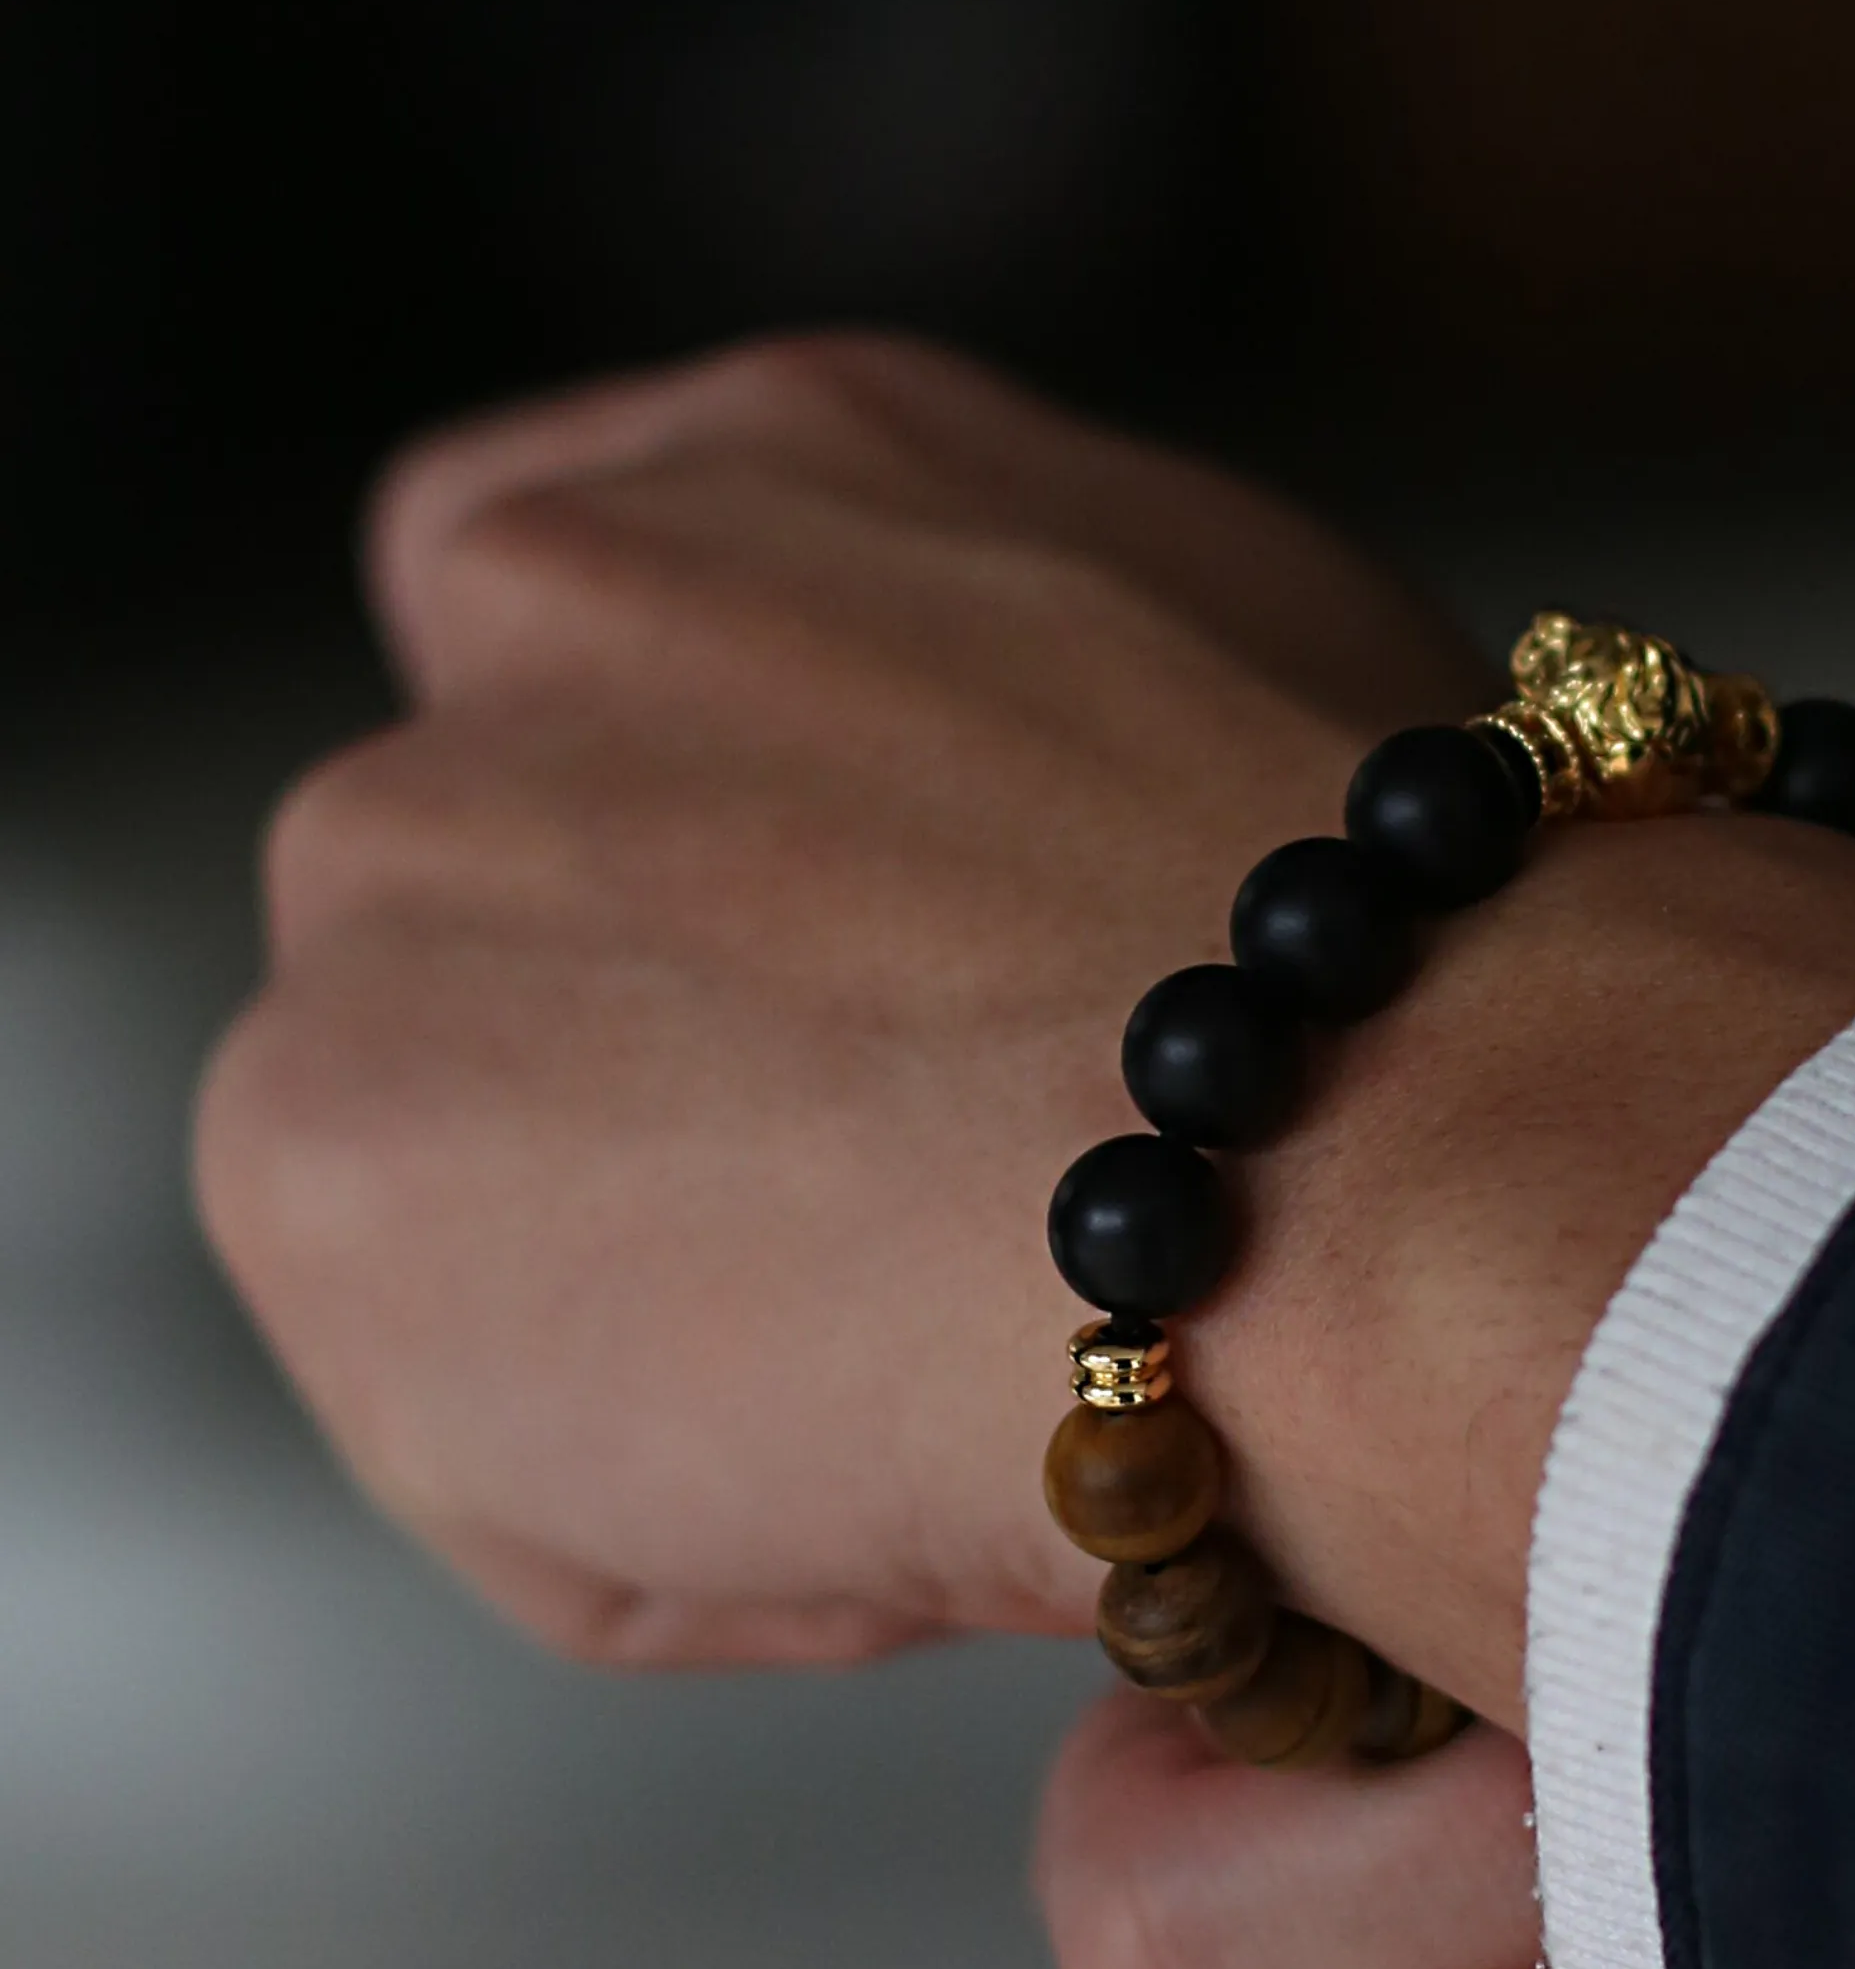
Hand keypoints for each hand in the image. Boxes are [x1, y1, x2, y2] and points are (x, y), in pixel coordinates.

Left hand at [198, 333, 1854, 1707]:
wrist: (1384, 1155)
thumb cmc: (1428, 965)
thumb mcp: (1247, 689)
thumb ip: (1015, 710)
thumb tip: (1000, 894)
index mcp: (790, 458)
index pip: (547, 578)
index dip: (638, 798)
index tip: (750, 966)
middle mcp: (558, 592)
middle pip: (492, 887)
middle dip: (653, 1081)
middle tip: (893, 1237)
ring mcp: (407, 848)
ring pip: (465, 1162)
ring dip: (655, 1306)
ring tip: (935, 1383)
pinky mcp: (313, 1140)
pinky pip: (471, 1413)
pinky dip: (657, 1510)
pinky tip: (887, 1481)